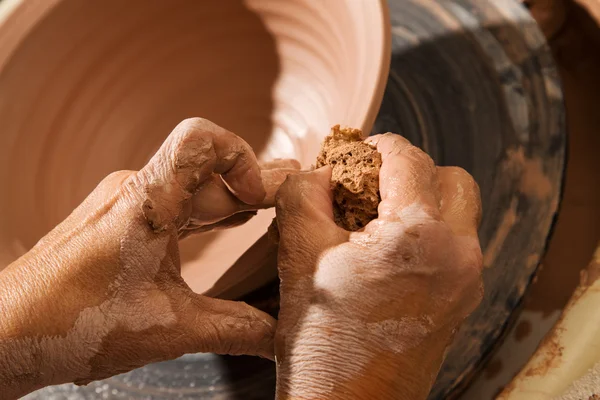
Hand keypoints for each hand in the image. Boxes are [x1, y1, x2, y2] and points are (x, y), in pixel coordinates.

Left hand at [0, 118, 298, 397]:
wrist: (5, 333)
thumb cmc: (74, 325)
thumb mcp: (169, 330)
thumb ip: (235, 329)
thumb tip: (281, 338)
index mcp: (147, 201)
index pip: (201, 139)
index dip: (244, 157)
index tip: (261, 200)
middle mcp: (135, 190)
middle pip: (207, 167)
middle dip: (254, 183)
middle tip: (297, 192)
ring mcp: (125, 203)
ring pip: (192, 185)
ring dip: (232, 196)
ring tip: (271, 207)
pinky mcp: (119, 220)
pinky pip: (174, 202)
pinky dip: (207, 210)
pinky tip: (230, 223)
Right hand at [274, 133, 482, 399]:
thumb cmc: (321, 341)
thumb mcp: (298, 253)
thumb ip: (304, 193)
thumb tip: (318, 172)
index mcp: (419, 235)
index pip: (408, 159)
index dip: (378, 146)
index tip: (357, 153)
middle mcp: (458, 254)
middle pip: (452, 179)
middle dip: (411, 171)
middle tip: (371, 184)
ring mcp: (466, 281)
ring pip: (460, 212)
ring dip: (424, 201)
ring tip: (377, 218)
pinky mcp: (461, 302)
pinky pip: (457, 245)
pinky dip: (430, 233)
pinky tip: (387, 251)